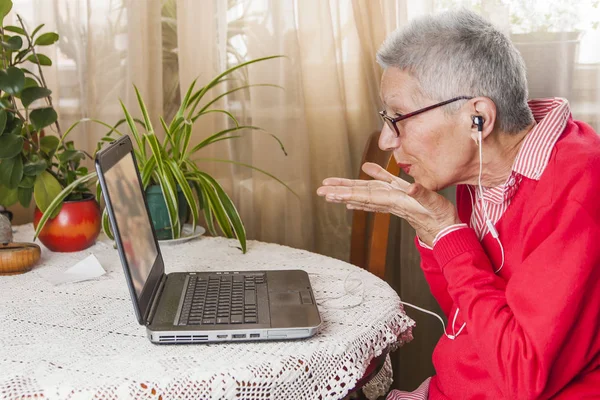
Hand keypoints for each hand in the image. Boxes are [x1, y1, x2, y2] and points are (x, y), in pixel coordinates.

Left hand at [316, 162, 460, 245]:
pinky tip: (357, 186)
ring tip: (330, 189)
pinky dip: (367, 188)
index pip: (367, 196)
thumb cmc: (442, 218)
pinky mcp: (400, 197)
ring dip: (348, 190)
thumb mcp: (434, 204)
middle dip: (340, 192)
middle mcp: (390, 202)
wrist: (447, 231)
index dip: (349, 194)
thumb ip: (422, 195)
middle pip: (360, 195)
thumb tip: (412, 186)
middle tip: (321, 190)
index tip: (332, 193)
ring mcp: (393, 200)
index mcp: (396, 201)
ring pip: (366, 193)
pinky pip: (379, 190)